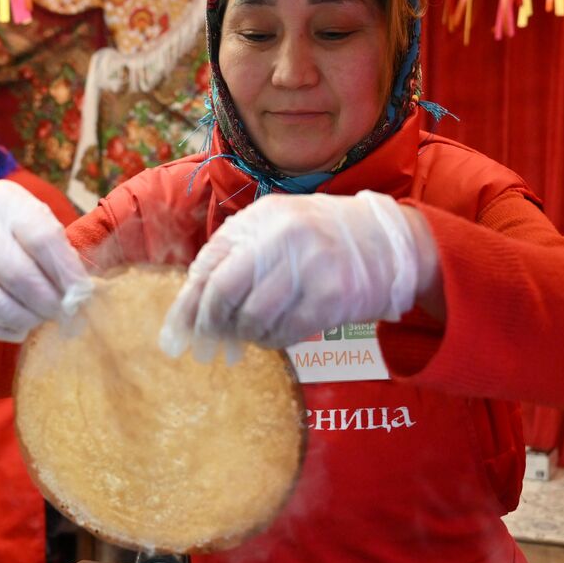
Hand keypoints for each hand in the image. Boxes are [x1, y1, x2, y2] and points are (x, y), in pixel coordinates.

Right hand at [0, 180, 91, 341]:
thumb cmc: (0, 222)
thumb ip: (55, 244)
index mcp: (5, 204)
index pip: (42, 239)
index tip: (82, 293)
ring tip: (40, 319)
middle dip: (49, 302)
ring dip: (26, 319)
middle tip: (62, 312)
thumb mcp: (27, 213)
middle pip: (19, 276)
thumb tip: (81, 290)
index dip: (67, 272)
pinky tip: (16, 328)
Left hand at [160, 191, 428, 361]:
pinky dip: (274, 340)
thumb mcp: (275, 229)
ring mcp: (310, 266)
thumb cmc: (319, 240)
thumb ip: (233, 257)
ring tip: (253, 332)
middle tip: (209, 344)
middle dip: (210, 324)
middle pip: (224, 292)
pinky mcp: (333, 296)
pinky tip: (277, 333)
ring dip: (246, 334)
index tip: (175, 335)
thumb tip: (188, 309)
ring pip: (253, 318)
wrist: (388, 243)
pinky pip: (286, 332)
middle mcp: (283, 236)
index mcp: (261, 218)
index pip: (209, 265)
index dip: (188, 305)